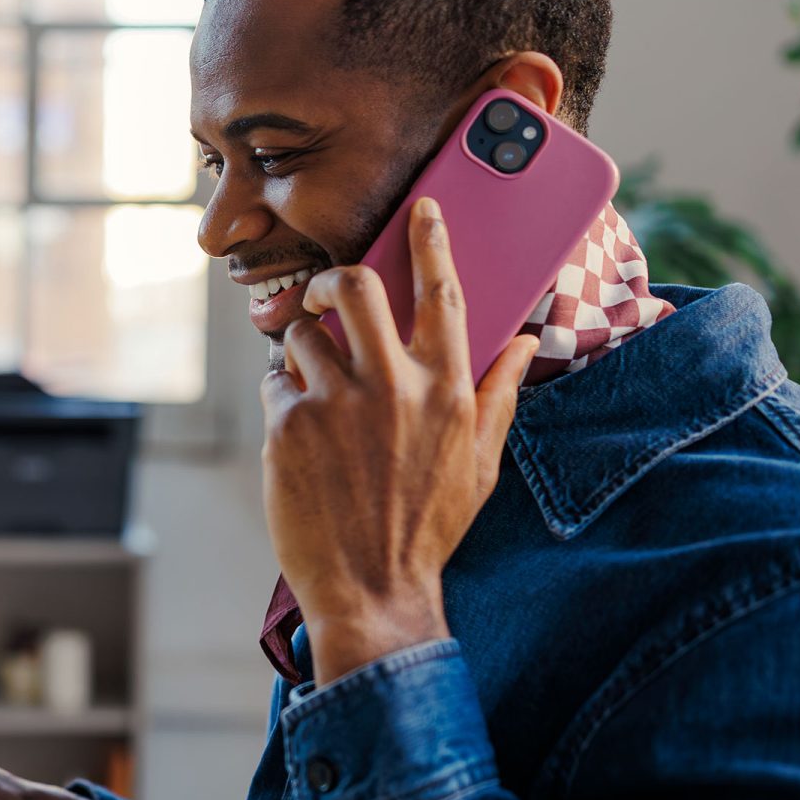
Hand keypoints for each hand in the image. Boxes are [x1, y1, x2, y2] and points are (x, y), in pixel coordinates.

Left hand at [260, 197, 537, 684]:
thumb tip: (522, 342)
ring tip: (317, 400)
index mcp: (447, 390)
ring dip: (304, 355)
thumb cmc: (427, 527)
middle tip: (328, 297)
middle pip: (357, 287)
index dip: (432, 244)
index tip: (422, 210)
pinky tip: (299, 438)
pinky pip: (277, 382)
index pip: (442, 295)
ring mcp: (338, 403)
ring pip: (304, 335)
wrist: (372, 590)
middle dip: (336, 280)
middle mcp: (394, 387)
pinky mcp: (290, 425)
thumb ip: (497, 394)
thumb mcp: (481, 464)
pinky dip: (283, 399)